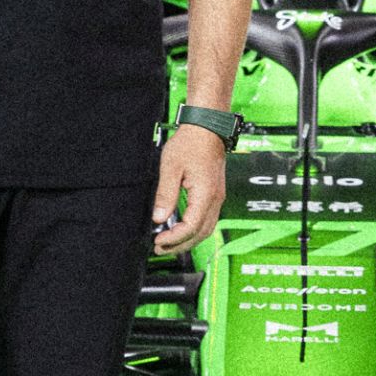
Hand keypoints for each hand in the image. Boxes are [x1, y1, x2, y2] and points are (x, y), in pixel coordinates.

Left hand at [153, 122, 226, 254]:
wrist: (207, 128)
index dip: (174, 238)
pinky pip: (207, 220)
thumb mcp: (170, 167)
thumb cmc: (190, 143)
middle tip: (160, 248)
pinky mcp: (215, 194)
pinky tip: (180, 229)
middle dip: (180, 245)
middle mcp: (215, 199)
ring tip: (169, 243)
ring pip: (206, 229)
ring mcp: (218, 197)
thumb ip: (165, 195)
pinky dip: (194, 230)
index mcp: (205, 194)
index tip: (157, 240)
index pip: (191, 227)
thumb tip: (159, 218)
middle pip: (200, 233)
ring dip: (188, 240)